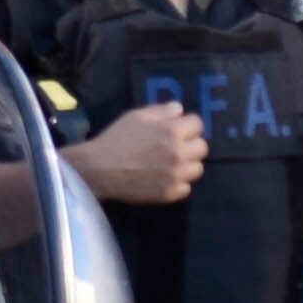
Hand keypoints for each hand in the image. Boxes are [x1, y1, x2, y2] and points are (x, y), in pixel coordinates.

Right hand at [69, 106, 210, 208]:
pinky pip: (186, 188)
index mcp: (172, 131)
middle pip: (202, 147)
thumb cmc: (116, 139)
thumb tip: (179, 110)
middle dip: (190, 144)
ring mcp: (175, 175)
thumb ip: (161, 111)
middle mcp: (179, 153)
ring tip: (171, 164)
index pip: (198, 124)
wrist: (99, 169)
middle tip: (175, 147)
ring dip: (187, 165)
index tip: (179, 129)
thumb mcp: (137, 116)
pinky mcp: (169, 193)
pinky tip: (164, 178)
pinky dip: (178, 183)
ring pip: (197, 169)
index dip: (188, 125)